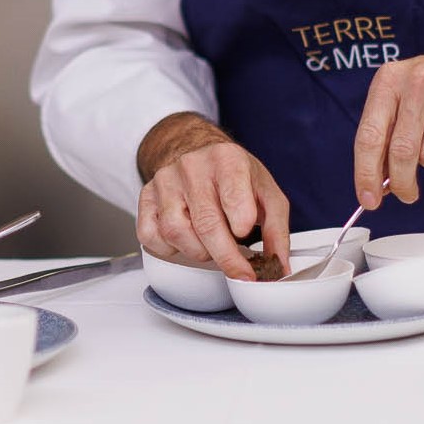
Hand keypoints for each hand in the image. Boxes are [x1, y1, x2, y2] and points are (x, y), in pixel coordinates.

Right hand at [136, 113, 289, 280]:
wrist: (199, 152)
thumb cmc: (234, 176)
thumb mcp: (267, 194)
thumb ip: (276, 231)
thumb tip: (278, 268)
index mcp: (228, 159)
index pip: (234, 198)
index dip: (243, 229)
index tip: (252, 252)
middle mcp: (193, 166)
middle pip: (206, 223)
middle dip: (226, 257)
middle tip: (239, 271)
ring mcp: (166, 180)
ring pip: (176, 232)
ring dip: (198, 251)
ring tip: (212, 243)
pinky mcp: (146, 196)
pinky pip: (150, 236)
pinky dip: (170, 249)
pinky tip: (186, 240)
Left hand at [352, 16, 423, 209]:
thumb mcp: (412, 96)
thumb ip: (390, 133)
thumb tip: (375, 187)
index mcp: (393, 79)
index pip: (370, 134)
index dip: (367, 174)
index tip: (370, 200)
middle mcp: (419, 79)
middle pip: (402, 153)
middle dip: (405, 183)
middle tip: (408, 194)